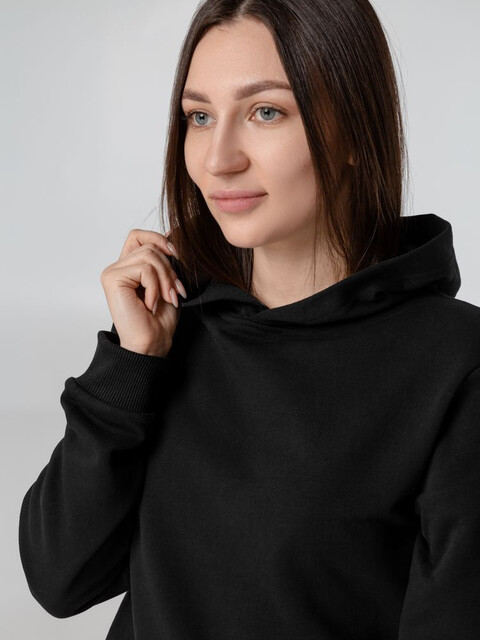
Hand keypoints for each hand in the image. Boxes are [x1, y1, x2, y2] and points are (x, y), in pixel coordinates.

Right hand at [100, 229, 186, 356]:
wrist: (152, 343)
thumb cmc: (159, 320)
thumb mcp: (168, 283)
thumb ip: (167, 260)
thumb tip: (174, 232)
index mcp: (129, 267)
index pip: (139, 235)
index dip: (159, 240)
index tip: (177, 256)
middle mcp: (118, 267)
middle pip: (150, 246)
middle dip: (169, 270)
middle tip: (174, 292)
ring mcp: (112, 272)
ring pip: (149, 256)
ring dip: (164, 280)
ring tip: (165, 299)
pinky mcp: (112, 278)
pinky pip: (144, 269)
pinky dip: (155, 287)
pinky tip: (150, 304)